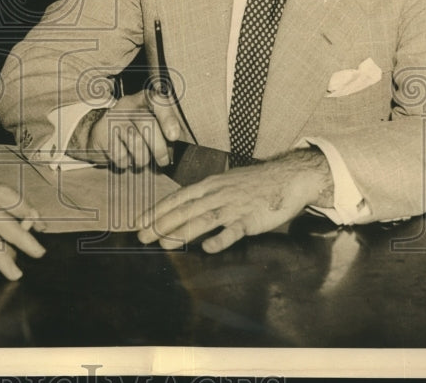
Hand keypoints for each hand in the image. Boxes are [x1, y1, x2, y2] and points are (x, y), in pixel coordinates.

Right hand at [68, 92, 183, 169]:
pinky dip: (126, 163)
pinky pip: (120, 155)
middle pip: (147, 124)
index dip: (168, 117)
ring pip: (135, 142)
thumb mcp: (153, 124)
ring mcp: (113, 117)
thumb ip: (167, 131)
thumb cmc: (137, 130)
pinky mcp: (102, 133)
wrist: (103, 132)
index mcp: (145, 99)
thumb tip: (181, 147)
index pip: (157, 100)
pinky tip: (125, 157)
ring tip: (141, 160)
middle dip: (159, 148)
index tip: (174, 136)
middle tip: (163, 161)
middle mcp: (128, 104)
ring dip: (142, 159)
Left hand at [137, 148, 333, 251]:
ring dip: (182, 232)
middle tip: (142, 237)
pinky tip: (207, 248)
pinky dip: (220, 239)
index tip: (139, 221)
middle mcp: (217, 193)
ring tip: (164, 243)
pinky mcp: (251, 219)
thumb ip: (206, 194)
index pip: (177, 197)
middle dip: (161, 223)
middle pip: (185, 209)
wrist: (287, 177)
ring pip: (203, 218)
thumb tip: (185, 206)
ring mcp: (234, 206)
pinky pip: (233, 230)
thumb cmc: (254, 182)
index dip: (157, 209)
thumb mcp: (225, 182)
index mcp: (210, 185)